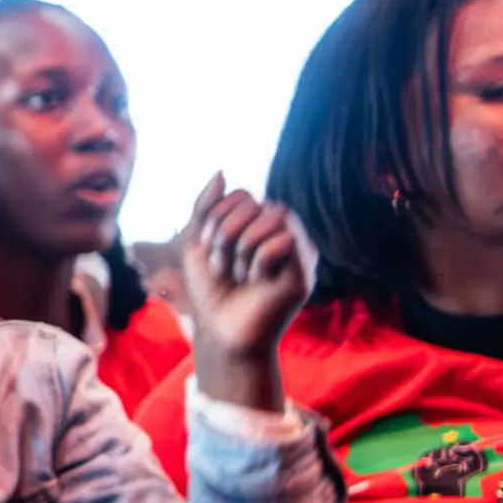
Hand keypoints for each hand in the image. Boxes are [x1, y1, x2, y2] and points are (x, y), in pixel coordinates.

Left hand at [178, 174, 314, 407]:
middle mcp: (282, 235)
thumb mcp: (198, 243)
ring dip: (241, 246)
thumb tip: (222, 171)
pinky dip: (259, 259)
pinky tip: (257, 281)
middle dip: (225, 232)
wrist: (219, 330)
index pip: (242, 195)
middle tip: (222, 265)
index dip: (216, 217)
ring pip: (273, 215)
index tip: (208, 248)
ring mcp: (297, 253)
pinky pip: (286, 238)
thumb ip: (206, 207)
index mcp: (260, 227)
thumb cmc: (210, 291)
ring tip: (239, 274)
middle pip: (255, 202)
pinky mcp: (304, 271)